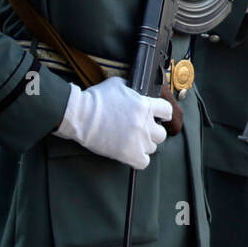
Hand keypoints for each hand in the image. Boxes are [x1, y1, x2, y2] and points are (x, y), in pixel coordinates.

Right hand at [55, 78, 171, 169]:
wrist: (80, 115)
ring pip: (152, 148)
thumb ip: (132, 88)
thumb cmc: (96, 99)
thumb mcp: (117, 84)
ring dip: (144, 145)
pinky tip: (132, 153)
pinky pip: (144, 162)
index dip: (163, 114)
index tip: (160, 117)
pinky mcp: (128, 154)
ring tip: (133, 141)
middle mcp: (144, 123)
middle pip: (161, 134)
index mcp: (144, 105)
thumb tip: (137, 91)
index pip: (167, 111)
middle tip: (143, 131)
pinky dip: (139, 159)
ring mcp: (137, 140)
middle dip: (153, 132)